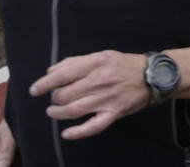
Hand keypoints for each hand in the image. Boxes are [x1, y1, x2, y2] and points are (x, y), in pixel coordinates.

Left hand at [29, 50, 149, 139]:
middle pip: (65, 94)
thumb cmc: (124, 64)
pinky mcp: (114, 112)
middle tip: (55, 99)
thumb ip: (75, 62)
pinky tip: (67, 133)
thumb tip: (51, 72)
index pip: (63, 75)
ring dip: (58, 113)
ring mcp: (107, 98)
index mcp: (96, 63)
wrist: (153, 76)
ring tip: (53, 112)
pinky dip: (78, 132)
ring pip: (74, 110)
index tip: (35, 90)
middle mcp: (100, 80)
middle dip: (55, 98)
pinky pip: (93, 126)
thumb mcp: (102, 55)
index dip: (45, 84)